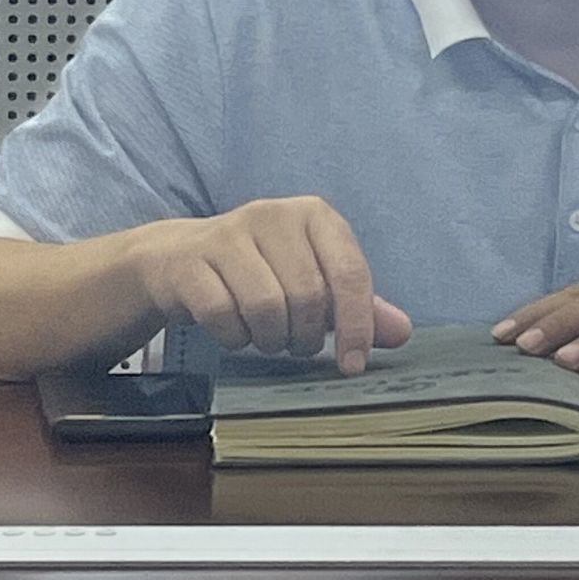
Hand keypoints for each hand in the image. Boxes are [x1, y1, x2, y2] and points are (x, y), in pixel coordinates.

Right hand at [127, 197, 411, 374]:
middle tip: (295, 343)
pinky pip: (222, 314)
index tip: (353, 364)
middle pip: (308, 295)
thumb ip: (357, 306)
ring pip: (266, 306)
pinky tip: (232, 330)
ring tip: (266, 337)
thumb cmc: (259, 272)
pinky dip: (233, 337)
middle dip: (305, 336)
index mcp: (313, 216)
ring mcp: (227, 234)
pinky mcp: (190, 261)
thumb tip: (402, 331)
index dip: (356, 325)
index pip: (349, 272)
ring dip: (269, 340)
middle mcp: (273, 214)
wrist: (176, 259)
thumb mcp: (312, 282)